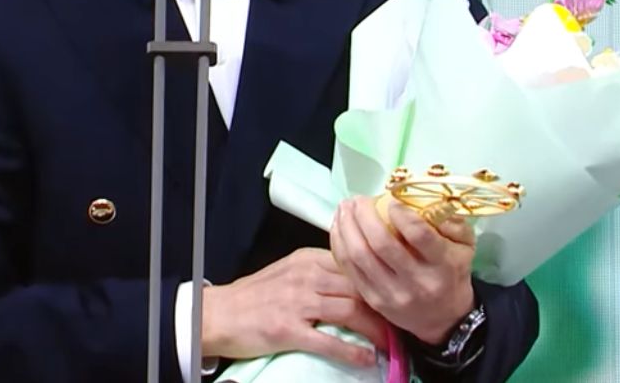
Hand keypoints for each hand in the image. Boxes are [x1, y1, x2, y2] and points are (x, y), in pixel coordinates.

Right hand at [200, 247, 390, 367]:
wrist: (218, 313)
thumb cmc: (253, 296)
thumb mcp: (287, 271)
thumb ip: (317, 272)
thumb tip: (352, 280)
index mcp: (307, 259)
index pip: (354, 265)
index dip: (378, 281)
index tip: (394, 294)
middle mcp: (306, 276)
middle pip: (357, 289)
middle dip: (383, 307)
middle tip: (401, 322)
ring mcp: (297, 303)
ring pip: (349, 312)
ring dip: (375, 330)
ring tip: (392, 343)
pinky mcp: (289, 330)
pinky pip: (328, 341)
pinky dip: (352, 352)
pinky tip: (367, 359)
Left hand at [330, 195, 476, 345]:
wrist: (444, 318)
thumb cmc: (452, 272)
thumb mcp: (465, 246)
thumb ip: (452, 222)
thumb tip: (424, 201)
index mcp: (442, 266)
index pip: (419, 235)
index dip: (401, 213)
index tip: (390, 198)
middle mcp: (416, 282)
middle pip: (381, 244)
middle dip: (364, 215)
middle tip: (359, 199)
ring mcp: (392, 294)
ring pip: (359, 255)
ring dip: (347, 226)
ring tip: (344, 207)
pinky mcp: (373, 300)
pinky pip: (349, 268)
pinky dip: (340, 244)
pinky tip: (339, 226)